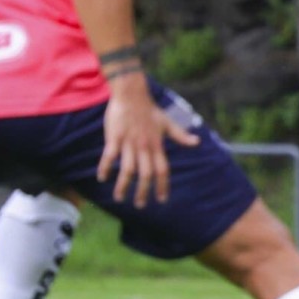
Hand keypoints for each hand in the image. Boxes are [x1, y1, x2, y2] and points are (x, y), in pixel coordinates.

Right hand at [97, 75, 199, 207]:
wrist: (132, 94)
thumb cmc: (150, 109)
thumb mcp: (167, 122)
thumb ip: (181, 135)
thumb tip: (197, 142)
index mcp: (157, 145)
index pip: (162, 170)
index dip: (163, 185)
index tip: (162, 199)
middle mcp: (144, 147)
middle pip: (146, 174)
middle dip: (143, 192)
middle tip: (140, 205)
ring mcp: (129, 143)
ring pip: (127, 169)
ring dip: (123, 185)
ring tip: (119, 198)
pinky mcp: (115, 137)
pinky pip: (109, 156)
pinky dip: (105, 168)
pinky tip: (102, 178)